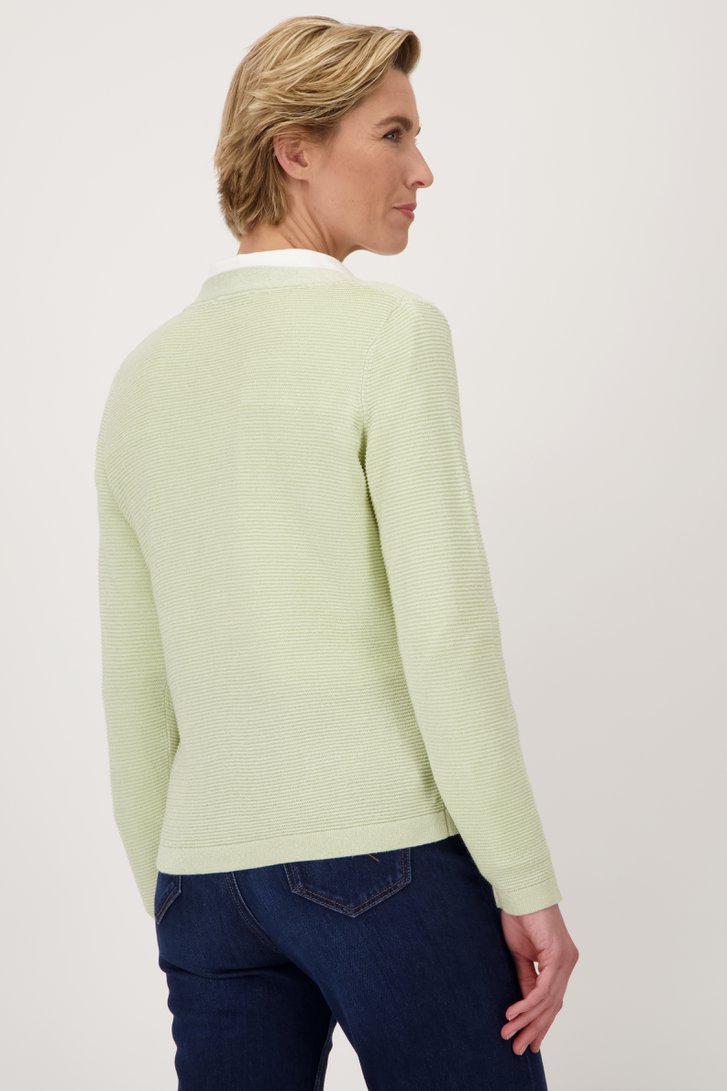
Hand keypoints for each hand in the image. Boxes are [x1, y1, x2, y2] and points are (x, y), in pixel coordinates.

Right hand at [499, 902, 578, 1054]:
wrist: (521, 891)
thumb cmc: (521, 917)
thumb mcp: (521, 955)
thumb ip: (526, 978)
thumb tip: (524, 1004)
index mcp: (561, 963)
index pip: (553, 1000)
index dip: (540, 1023)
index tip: (529, 1041)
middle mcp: (568, 963)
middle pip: (553, 1006)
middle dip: (535, 1029)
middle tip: (519, 1048)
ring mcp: (566, 960)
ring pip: (548, 1001)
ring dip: (527, 1020)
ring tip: (510, 1035)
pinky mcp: (558, 956)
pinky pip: (542, 989)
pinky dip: (527, 1004)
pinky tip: (513, 1014)